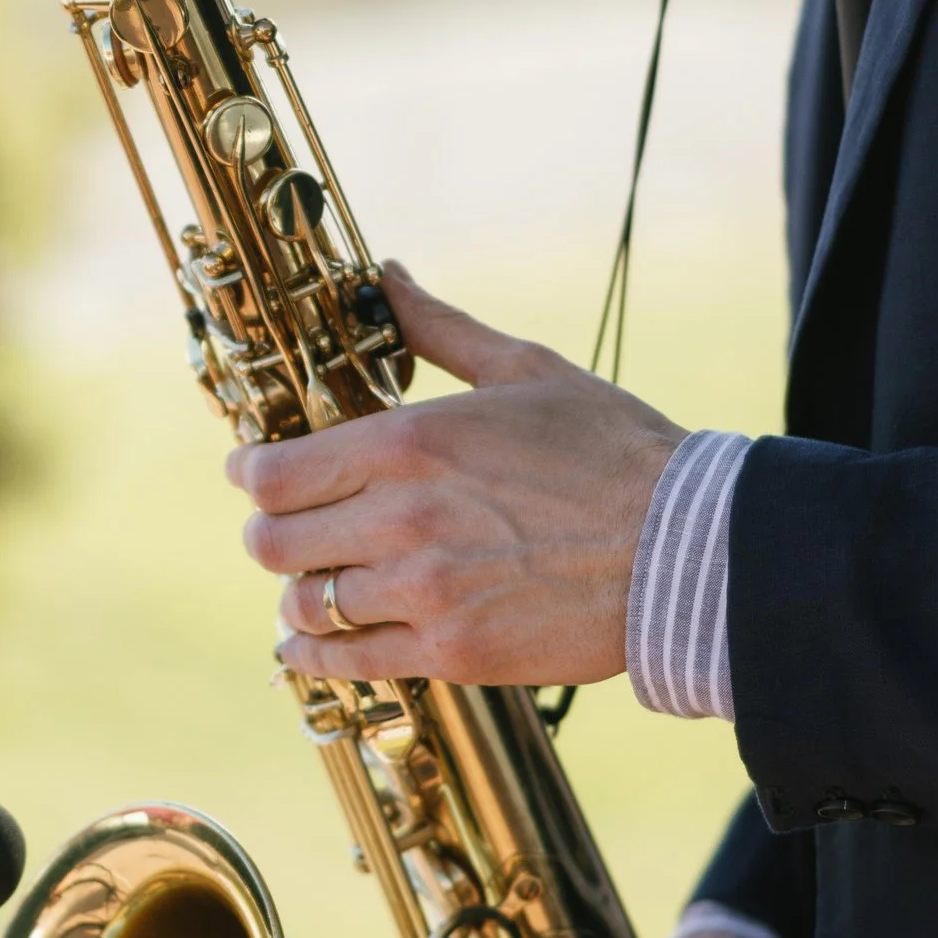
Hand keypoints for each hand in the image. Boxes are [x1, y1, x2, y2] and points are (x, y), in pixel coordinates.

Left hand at [229, 261, 686, 687]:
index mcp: (409, 443)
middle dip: (270, 535)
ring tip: (316, 586)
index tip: (254, 475)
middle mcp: (401, 519)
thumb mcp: (526, 369)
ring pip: (307, 604)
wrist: (687, 550)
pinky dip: (316, 654)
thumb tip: (385, 275)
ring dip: (302, 594)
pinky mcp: (451, 653)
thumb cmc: (614, 451)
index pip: (274, 475)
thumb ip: (438, 328)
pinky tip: (313, 644)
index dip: (250, 476)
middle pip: (274, 543)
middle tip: (283, 531)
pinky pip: (347, 662)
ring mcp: (423, 592)